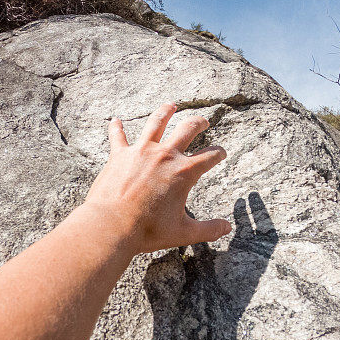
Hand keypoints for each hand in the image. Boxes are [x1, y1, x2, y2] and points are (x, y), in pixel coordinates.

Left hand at [83, 103, 230, 253]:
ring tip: (171, 105)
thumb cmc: (148, 230)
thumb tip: (227, 227)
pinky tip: (116, 120)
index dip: (219, 154)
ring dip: (165, 111)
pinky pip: (118, 136)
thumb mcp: (184, 233)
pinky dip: (117, 127)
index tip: (221, 153)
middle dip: (198, 123)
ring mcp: (141, 151)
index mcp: (184, 172)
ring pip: (156, 122)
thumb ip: (209, 230)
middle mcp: (165, 155)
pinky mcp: (119, 155)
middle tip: (203, 122)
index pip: (209, 156)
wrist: (112, 225)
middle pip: (187, 129)